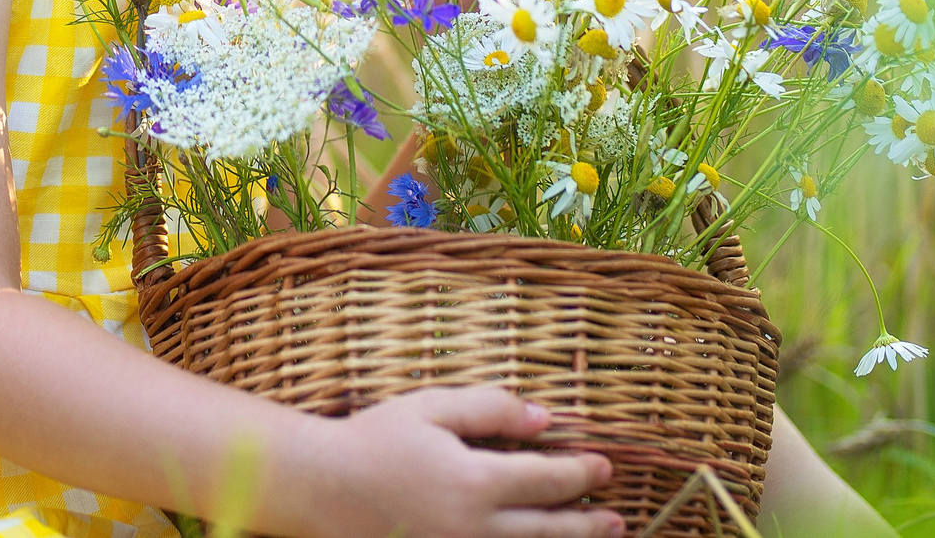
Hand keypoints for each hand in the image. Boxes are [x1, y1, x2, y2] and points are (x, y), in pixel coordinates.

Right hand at [303, 388, 620, 537]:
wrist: (317, 488)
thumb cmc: (372, 440)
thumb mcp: (430, 407)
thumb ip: (489, 408)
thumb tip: (544, 418)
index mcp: (474, 481)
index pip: (547, 478)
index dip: (582, 473)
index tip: (604, 467)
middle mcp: (473, 528)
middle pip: (549, 528)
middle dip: (588, 522)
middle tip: (617, 518)